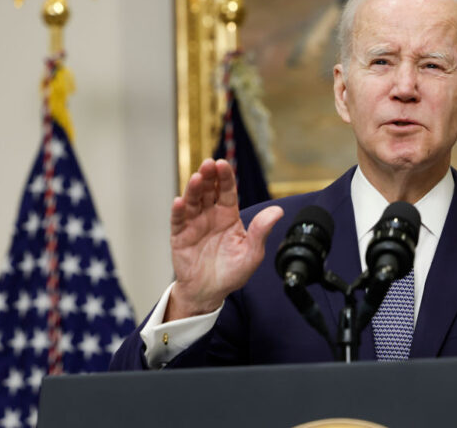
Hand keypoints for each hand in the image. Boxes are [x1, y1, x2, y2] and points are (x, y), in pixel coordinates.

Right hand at [165, 158, 282, 320]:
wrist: (210, 292)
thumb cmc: (232, 272)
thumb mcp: (252, 254)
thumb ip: (261, 231)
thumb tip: (278, 211)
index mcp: (228, 216)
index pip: (227, 192)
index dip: (225, 177)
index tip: (224, 164)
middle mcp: (210, 216)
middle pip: (208, 191)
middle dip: (209, 176)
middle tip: (209, 164)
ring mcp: (194, 224)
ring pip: (192, 201)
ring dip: (194, 189)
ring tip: (197, 178)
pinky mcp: (180, 236)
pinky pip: (177, 221)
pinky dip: (178, 211)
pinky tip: (180, 202)